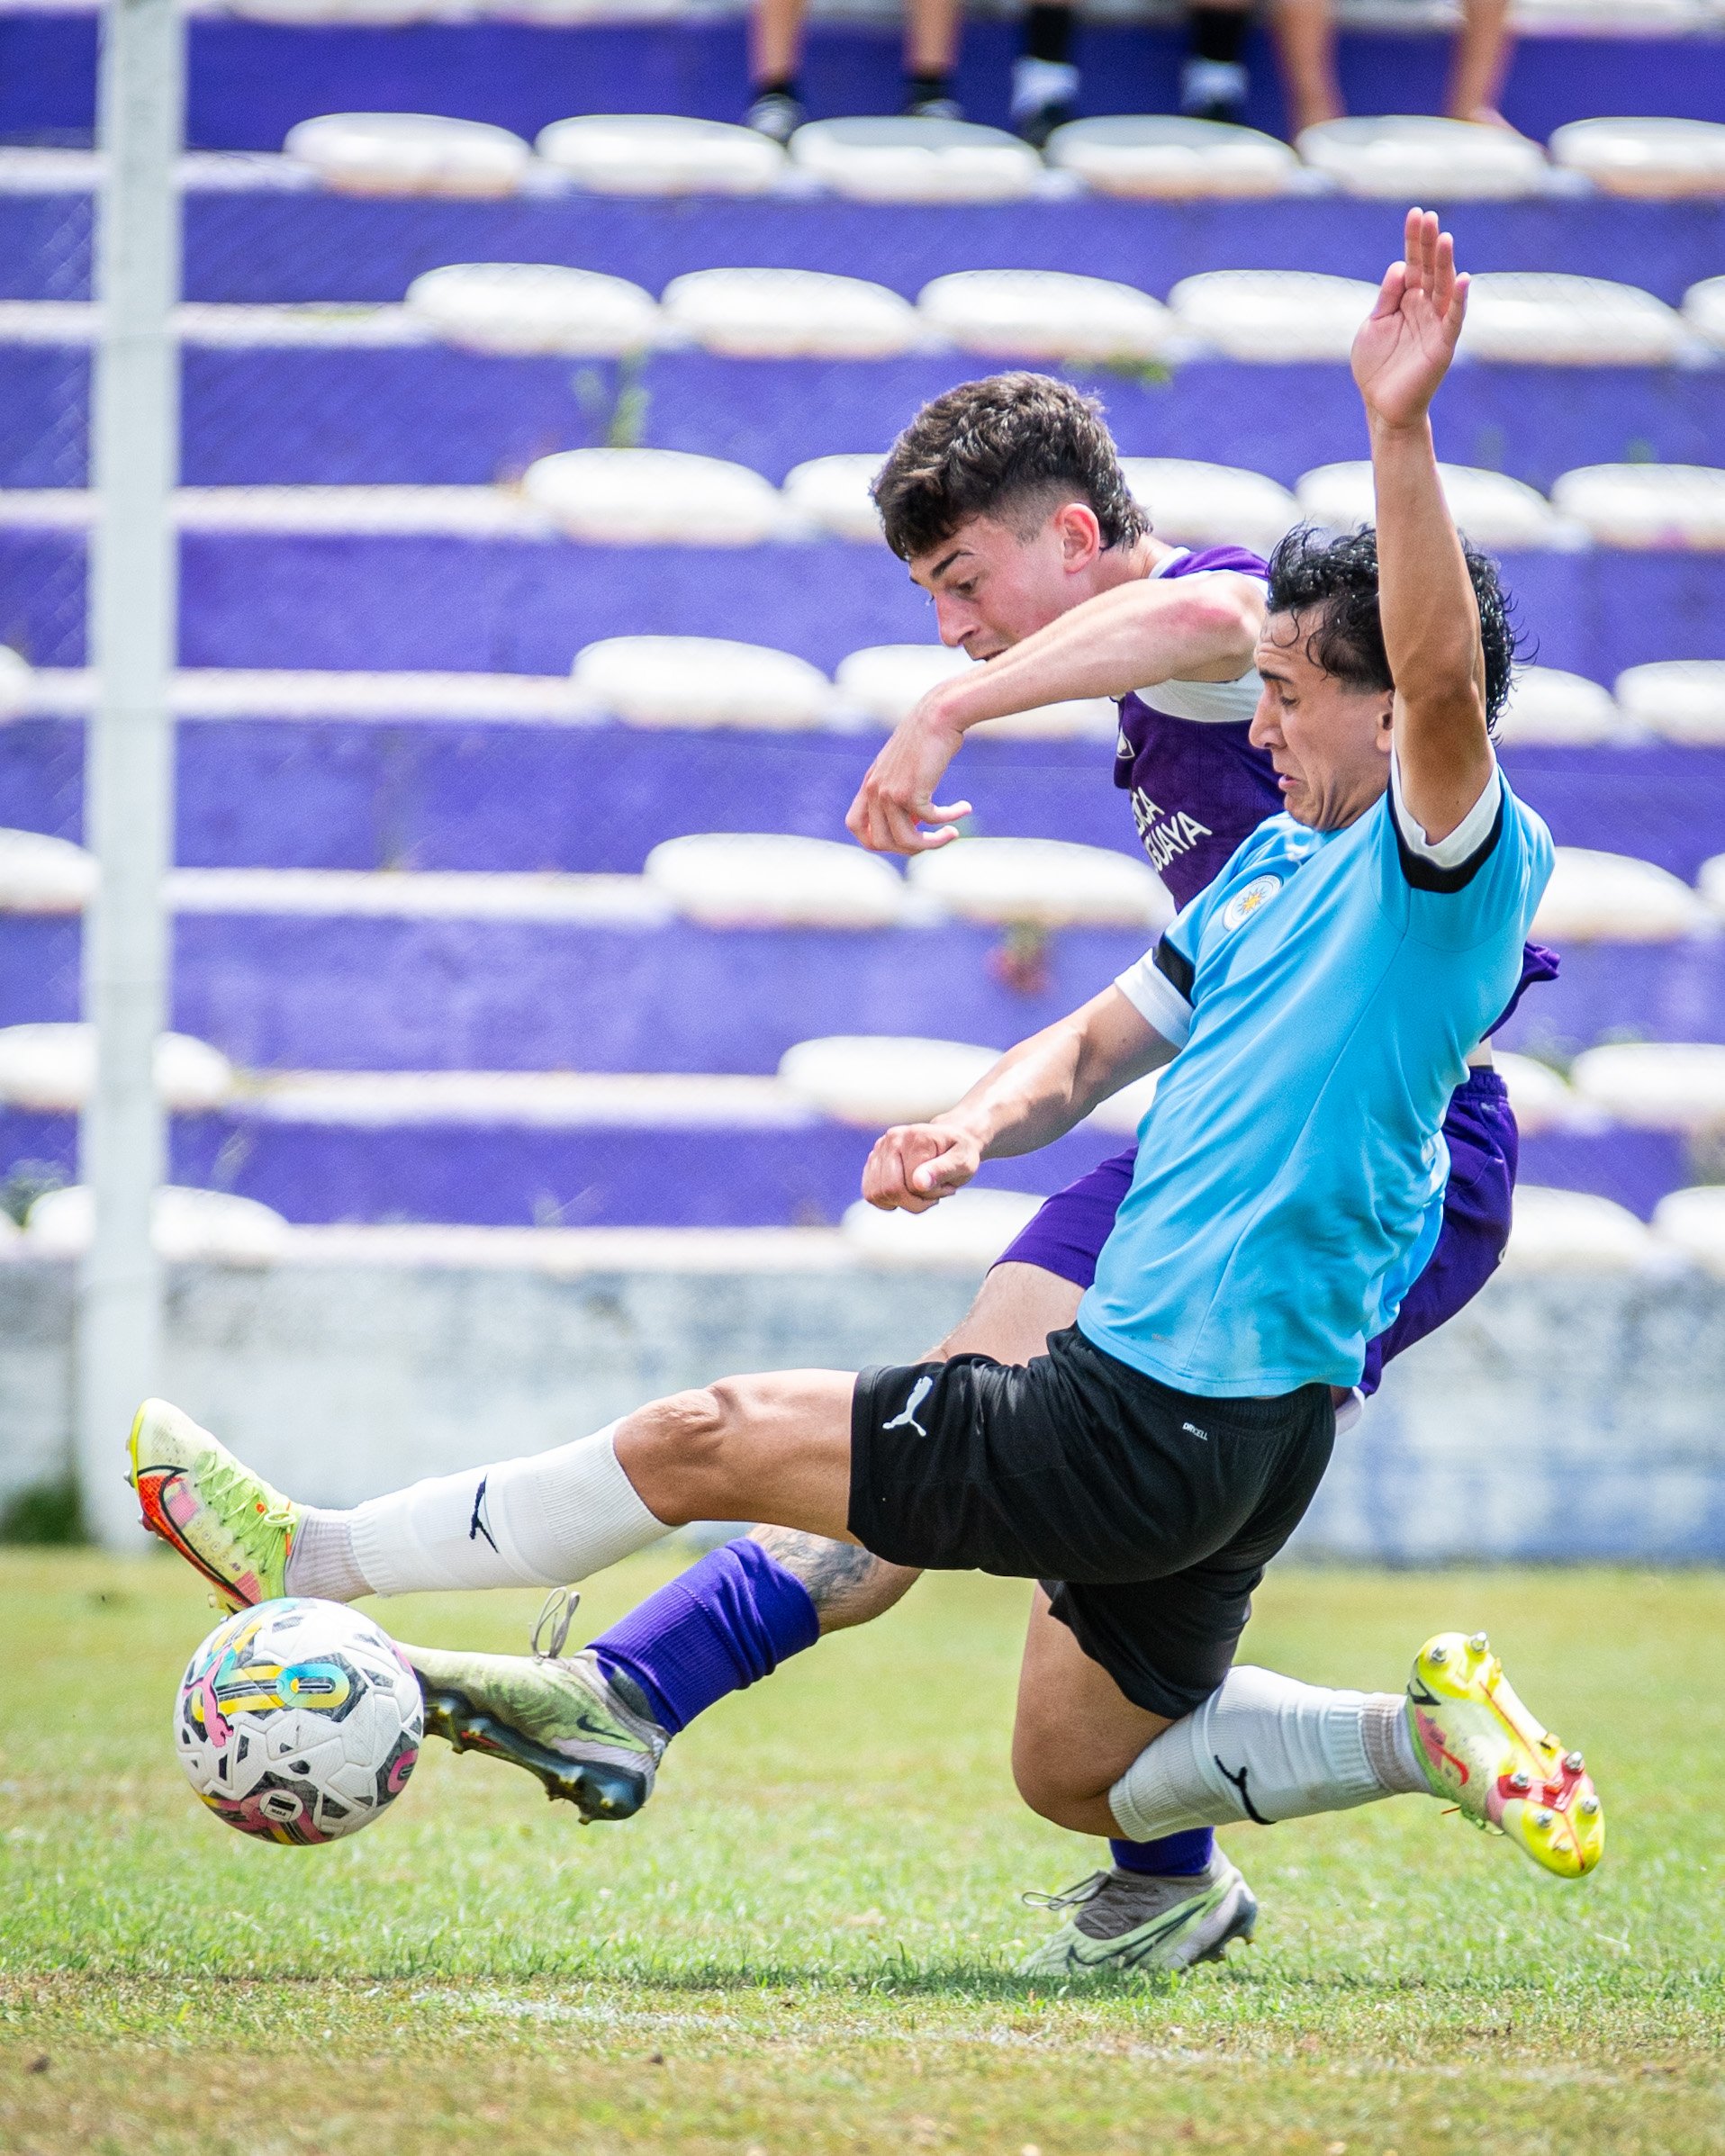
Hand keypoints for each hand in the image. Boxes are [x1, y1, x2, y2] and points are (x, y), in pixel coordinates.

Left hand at [845, 695, 972, 854]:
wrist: (938, 715)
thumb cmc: (928, 738)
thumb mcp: (906, 766)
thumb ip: (902, 791)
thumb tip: (915, 823)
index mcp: (869, 783)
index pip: (854, 825)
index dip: (874, 840)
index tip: (900, 838)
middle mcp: (875, 790)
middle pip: (879, 842)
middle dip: (908, 849)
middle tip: (931, 841)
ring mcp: (890, 793)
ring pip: (906, 841)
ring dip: (933, 843)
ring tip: (953, 834)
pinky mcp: (911, 792)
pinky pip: (931, 821)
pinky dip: (950, 819)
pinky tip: (964, 808)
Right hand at [861, 1122, 981, 1212]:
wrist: (950, 1140)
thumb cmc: (959, 1152)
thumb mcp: (963, 1162)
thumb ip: (943, 1170)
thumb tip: (918, 1182)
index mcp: (916, 1137)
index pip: (912, 1185)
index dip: (930, 1195)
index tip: (947, 1188)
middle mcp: (893, 1138)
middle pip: (889, 1189)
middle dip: (914, 1202)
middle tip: (933, 1195)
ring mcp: (880, 1148)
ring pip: (877, 1194)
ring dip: (901, 1202)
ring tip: (920, 1191)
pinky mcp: (873, 1159)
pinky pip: (870, 1192)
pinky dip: (888, 1200)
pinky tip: (906, 1192)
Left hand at [1352, 207, 1469, 431]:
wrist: (1382, 406)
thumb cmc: (1376, 367)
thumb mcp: (1373, 325)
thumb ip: (1387, 297)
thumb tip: (1399, 266)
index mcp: (1407, 300)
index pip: (1413, 264)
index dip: (1414, 241)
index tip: (1416, 214)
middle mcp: (1425, 308)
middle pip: (1429, 270)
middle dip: (1429, 244)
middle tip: (1430, 216)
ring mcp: (1436, 325)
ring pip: (1444, 288)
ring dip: (1446, 264)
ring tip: (1445, 239)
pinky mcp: (1443, 345)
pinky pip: (1454, 319)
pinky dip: (1459, 300)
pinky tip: (1463, 278)